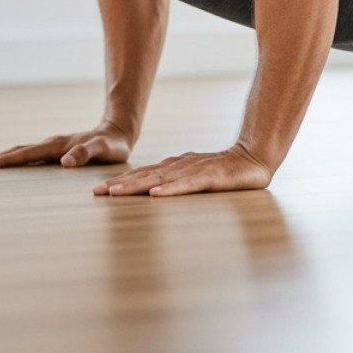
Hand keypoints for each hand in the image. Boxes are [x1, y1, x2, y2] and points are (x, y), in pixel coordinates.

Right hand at [0, 121, 133, 169]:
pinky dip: (19, 158)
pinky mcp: (59, 149)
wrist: (119, 133)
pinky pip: (34, 154)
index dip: (8, 160)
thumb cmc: (113, 145)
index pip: (28, 154)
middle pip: (21, 151)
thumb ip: (86, 153)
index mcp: (59, 146)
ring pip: (25, 151)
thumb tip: (64, 162)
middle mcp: (54, 144)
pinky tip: (14, 163)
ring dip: (7, 156)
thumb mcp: (103, 150)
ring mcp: (55, 146)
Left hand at [93, 143, 273, 196]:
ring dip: (136, 186)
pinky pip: (188, 185)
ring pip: (160, 179)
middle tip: (96, 192)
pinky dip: (170, 190)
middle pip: (145, 175)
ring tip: (115, 193)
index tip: (100, 189)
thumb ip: (178, 181)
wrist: (255, 157)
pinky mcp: (210, 177)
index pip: (144, 174)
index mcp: (176, 166)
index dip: (121, 181)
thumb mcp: (196, 176)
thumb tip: (155, 191)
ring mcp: (195, 170)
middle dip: (120, 184)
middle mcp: (181, 166)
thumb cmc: (226, 171)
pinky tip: (155, 194)